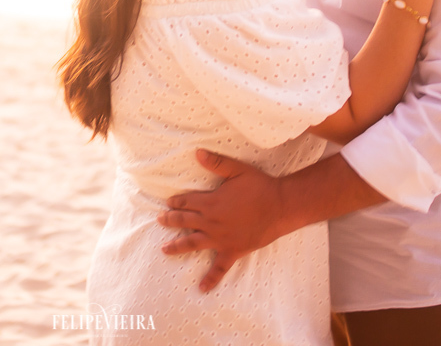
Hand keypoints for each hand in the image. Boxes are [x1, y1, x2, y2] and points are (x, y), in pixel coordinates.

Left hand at [157, 150, 283, 292]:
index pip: (187, 201)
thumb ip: (216, 162)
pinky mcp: (233, 251)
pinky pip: (220, 268)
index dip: (176, 201)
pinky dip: (210, 279)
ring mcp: (220, 239)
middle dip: (171, 220)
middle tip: (160, 221)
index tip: (168, 202)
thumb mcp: (237, 170)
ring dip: (177, 246)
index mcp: (211, 202)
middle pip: (185, 221)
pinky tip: (202, 288)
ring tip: (165, 249)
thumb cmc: (260, 187)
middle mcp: (211, 222)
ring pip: (193, 243)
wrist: (280, 207)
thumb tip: (197, 152)